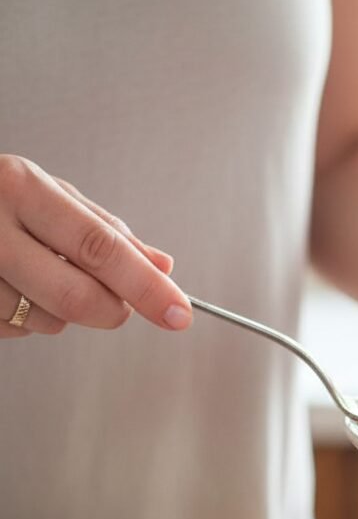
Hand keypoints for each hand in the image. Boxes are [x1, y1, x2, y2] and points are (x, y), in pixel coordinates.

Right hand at [0, 155, 190, 339]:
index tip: (179, 313)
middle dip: (112, 310)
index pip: (101, 248)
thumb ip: (104, 230)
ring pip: (44, 321)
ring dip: (60, 313)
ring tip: (38, 276)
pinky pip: (14, 331)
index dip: (147, 287)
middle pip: (76, 296)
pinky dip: (26, 320)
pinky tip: (12, 287)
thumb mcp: (46, 194)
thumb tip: (162, 266)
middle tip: (121, 305)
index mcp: (20, 188)